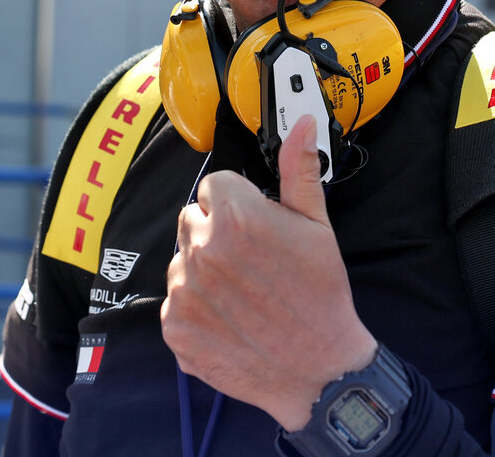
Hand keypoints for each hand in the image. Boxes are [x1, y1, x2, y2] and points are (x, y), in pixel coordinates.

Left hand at [161, 115, 376, 430]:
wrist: (319, 371)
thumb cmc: (320, 297)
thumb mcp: (316, 227)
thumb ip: (299, 170)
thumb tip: (301, 124)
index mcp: (235, 217)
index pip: (214, 186)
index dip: (238, 204)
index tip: (257, 228)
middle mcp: (201, 249)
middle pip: (193, 220)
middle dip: (216, 234)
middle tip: (252, 264)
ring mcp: (183, 289)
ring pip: (182, 260)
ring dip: (203, 272)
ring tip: (243, 295)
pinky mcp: (174, 325)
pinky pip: (175, 301)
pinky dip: (195, 309)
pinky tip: (229, 319)